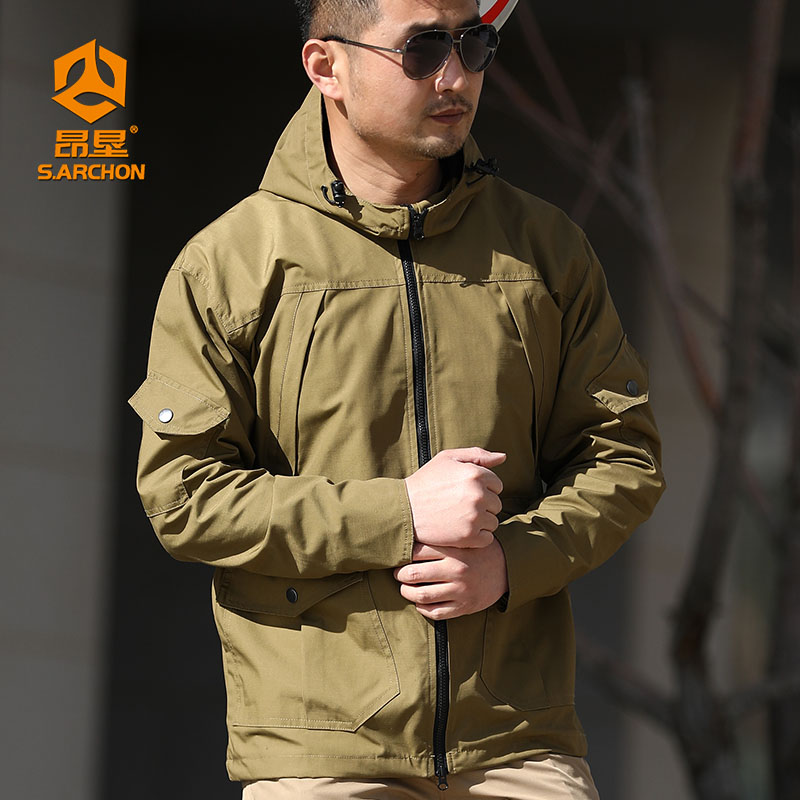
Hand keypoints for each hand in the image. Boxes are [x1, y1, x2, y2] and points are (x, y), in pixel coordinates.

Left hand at [393, 539, 508, 619]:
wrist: (507, 568)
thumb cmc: (478, 551)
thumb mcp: (462, 539)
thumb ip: (440, 538)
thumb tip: (409, 535)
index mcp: (455, 550)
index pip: (417, 551)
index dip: (403, 554)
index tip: (399, 556)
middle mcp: (457, 570)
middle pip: (415, 574)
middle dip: (400, 575)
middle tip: (398, 573)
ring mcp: (460, 590)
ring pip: (421, 596)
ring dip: (407, 593)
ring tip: (405, 588)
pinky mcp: (464, 607)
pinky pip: (435, 612)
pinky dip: (422, 608)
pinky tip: (421, 602)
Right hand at [404, 447, 505, 548]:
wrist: (404, 509)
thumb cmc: (426, 482)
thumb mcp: (447, 459)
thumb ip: (477, 455)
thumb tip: (503, 456)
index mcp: (475, 474)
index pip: (497, 484)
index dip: (482, 488)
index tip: (465, 492)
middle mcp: (477, 495)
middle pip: (496, 503)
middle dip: (483, 505)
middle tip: (460, 506)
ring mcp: (474, 517)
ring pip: (493, 521)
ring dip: (481, 521)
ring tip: (460, 517)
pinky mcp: (469, 537)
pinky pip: (488, 538)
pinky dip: (478, 537)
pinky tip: (461, 530)